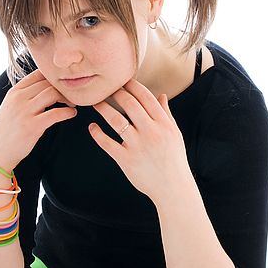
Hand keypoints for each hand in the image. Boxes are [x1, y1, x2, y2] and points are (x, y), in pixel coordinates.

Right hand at [0, 69, 76, 170]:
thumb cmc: (7, 130)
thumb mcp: (11, 106)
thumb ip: (25, 95)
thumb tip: (45, 86)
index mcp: (14, 92)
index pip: (38, 74)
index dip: (54, 77)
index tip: (62, 85)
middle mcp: (18, 98)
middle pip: (47, 83)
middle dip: (63, 88)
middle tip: (71, 96)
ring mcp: (25, 112)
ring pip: (52, 93)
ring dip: (67, 98)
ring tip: (72, 105)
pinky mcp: (32, 126)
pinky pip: (56, 113)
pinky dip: (68, 112)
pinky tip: (71, 114)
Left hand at [89, 79, 189, 201]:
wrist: (172, 187)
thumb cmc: (174, 159)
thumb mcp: (174, 134)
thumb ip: (166, 114)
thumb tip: (161, 96)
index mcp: (163, 123)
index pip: (145, 97)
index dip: (132, 85)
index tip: (122, 80)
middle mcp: (150, 131)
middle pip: (129, 104)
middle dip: (115, 92)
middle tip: (105, 88)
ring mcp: (137, 145)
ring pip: (115, 120)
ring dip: (102, 108)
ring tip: (94, 102)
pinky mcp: (125, 159)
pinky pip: (107, 143)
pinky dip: (97, 133)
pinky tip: (92, 127)